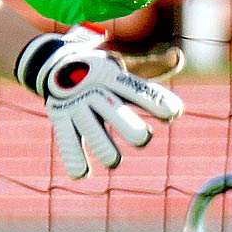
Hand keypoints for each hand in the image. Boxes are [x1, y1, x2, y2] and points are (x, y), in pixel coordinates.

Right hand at [16, 31, 183, 178]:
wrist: (53, 61)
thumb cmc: (101, 69)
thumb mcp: (123, 64)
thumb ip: (151, 66)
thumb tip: (177, 57)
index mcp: (113, 76)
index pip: (137, 89)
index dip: (155, 102)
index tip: (174, 113)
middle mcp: (95, 90)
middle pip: (113, 110)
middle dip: (128, 126)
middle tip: (143, 138)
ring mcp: (76, 105)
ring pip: (90, 129)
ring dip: (102, 146)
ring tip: (114, 161)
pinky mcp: (60, 118)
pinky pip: (67, 140)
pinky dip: (74, 158)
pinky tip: (83, 174)